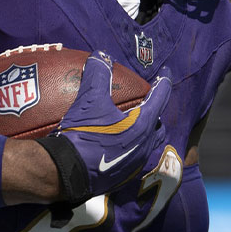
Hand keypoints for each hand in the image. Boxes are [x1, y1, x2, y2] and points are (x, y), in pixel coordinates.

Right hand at [38, 52, 170, 205]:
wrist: (65, 172)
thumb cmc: (82, 134)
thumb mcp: (89, 100)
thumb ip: (98, 75)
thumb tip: (100, 55)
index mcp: (142, 126)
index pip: (159, 97)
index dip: (163, 81)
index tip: (165, 71)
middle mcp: (144, 146)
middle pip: (158, 125)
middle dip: (155, 112)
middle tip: (146, 102)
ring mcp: (135, 164)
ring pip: (148, 143)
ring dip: (145, 131)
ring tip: (133, 122)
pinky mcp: (123, 176)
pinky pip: (135, 157)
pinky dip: (132, 145)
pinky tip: (117, 142)